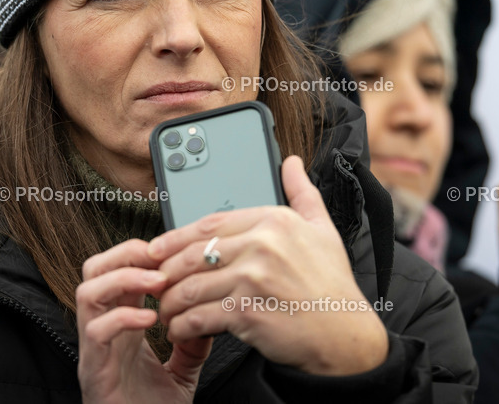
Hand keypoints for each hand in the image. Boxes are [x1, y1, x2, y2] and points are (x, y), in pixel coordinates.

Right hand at [76, 239, 211, 403]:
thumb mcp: (183, 369)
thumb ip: (194, 340)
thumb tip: (211, 311)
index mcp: (123, 323)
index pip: (119, 267)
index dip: (141, 251)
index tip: (174, 250)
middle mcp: (104, 329)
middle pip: (94, 268)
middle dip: (126, 254)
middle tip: (159, 259)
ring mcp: (95, 348)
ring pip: (87, 291)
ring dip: (123, 278)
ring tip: (157, 283)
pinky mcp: (94, 370)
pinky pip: (96, 332)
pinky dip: (123, 317)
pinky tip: (151, 320)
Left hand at [150, 155, 388, 375]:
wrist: (345, 335)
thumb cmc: (332, 285)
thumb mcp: (322, 229)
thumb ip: (302, 192)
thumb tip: (292, 163)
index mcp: (274, 220)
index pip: (210, 223)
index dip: (175, 237)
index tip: (157, 249)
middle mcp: (262, 244)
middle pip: (194, 253)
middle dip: (166, 270)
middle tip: (153, 281)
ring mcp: (253, 278)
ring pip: (192, 286)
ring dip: (170, 302)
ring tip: (164, 310)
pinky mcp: (247, 312)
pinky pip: (200, 316)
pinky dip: (183, 325)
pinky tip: (179, 329)